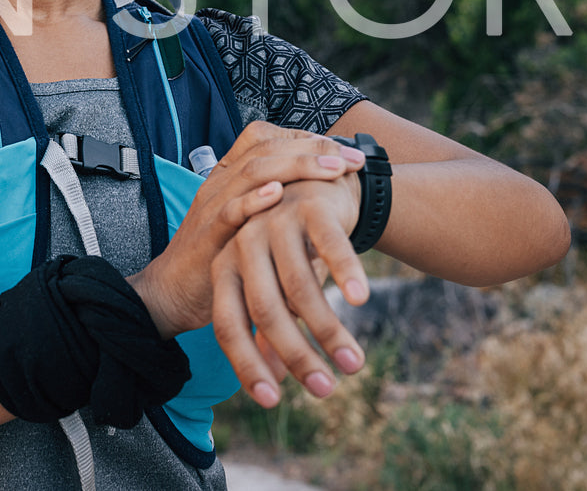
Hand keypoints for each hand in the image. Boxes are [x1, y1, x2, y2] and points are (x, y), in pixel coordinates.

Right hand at [128, 122, 363, 337]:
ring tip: (333, 168)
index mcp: (230, 175)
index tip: (343, 151)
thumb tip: (326, 200)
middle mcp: (220, 183)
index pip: (266, 138)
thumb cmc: (220, 256)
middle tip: (352, 159)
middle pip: (267, 148)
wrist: (173, 292)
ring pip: (253, 172)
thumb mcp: (249, 223)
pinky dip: (254, 200)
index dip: (304, 138)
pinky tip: (279, 195)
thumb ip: (276, 207)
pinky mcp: (206, 237)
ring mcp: (211, 207)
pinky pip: (229, 212)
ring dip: (297, 166)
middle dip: (313, 148)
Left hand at [210, 174, 369, 407]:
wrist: (320, 185)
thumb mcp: (276, 287)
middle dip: (297, 355)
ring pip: (299, 287)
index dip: (246, 363)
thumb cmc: (294, 247)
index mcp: (226, 267)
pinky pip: (329, 246)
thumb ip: (268, 328)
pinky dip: (345, 273)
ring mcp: (276, 222)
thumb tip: (273, 379)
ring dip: (329, 331)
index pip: (227, 324)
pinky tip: (360, 300)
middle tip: (326, 391)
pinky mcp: (311, 207)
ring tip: (354, 364)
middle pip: (265, 309)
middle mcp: (244, 243)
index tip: (271, 402)